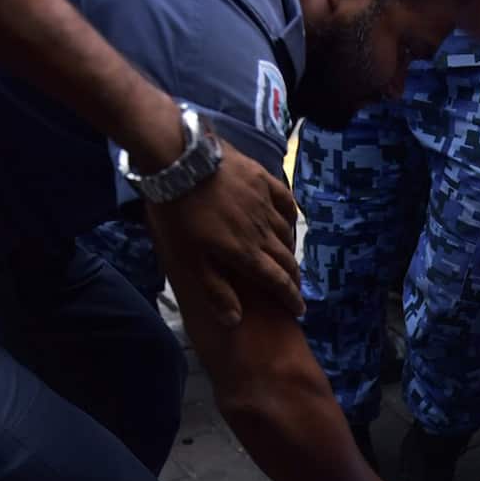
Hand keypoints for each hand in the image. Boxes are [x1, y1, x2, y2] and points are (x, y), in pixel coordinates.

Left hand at [146, 141, 302, 327]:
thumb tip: (235, 320)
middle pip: (286, 260)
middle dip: (293, 278)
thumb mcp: (190, 258)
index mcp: (246, 253)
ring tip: (288, 259)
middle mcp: (262, 232)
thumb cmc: (179, 213)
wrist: (179, 160)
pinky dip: (290, 216)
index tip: (299, 309)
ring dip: (290, 250)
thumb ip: (214, 289)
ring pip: (286, 233)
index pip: (277, 281)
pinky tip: (290, 222)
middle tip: (294, 288)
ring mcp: (264, 204)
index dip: (290, 298)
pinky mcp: (262, 180)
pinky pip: (285, 201)